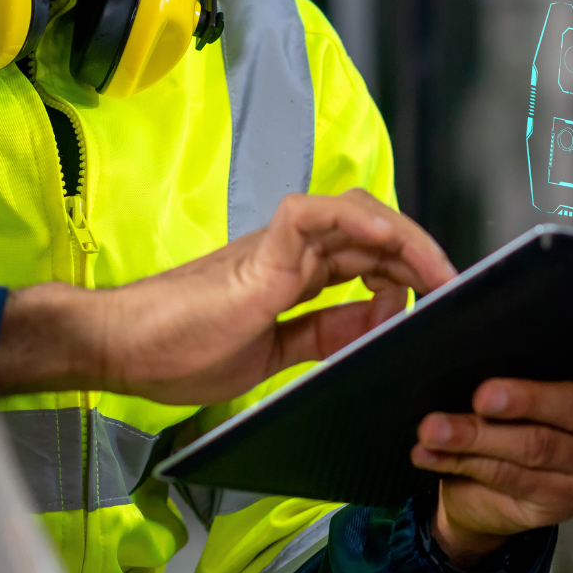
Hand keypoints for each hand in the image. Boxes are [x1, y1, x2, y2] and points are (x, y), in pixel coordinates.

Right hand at [0, 189, 453, 403]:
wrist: (118, 351)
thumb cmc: (176, 353)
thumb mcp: (271, 357)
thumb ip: (321, 337)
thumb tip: (377, 322)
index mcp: (290, 276)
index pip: (363, 258)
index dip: (404, 271)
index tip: (435, 301)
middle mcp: (288, 253)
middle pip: (370, 232)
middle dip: (419, 255)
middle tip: (454, 288)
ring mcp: (274, 248)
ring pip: (353, 214)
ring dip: (404, 239)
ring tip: (438, 271)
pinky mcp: (258, 252)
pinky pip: (314, 216)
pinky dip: (356, 223)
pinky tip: (388, 245)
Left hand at [410, 338, 572, 565]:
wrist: (511, 481)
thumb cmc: (534, 409)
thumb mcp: (547, 374)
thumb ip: (544, 356)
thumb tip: (494, 327)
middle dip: (528, 400)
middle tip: (485, 395)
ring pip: (537, 449)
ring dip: (478, 437)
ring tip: (438, 428)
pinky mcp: (563, 503)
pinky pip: (511, 479)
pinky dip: (464, 462)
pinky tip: (435, 452)